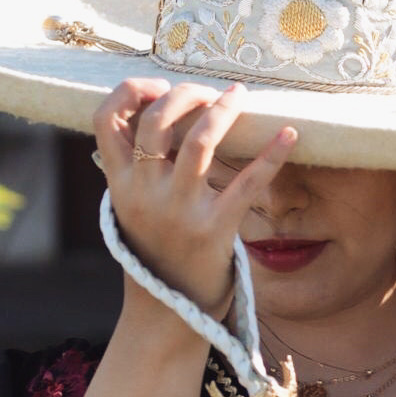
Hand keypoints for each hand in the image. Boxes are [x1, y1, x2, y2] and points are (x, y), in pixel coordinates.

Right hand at [93, 79, 293, 315]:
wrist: (167, 310)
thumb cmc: (157, 247)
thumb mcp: (131, 205)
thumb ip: (135, 165)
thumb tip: (155, 110)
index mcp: (119, 183)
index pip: (105, 119)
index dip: (131, 91)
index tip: (159, 86)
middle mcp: (144, 193)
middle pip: (156, 120)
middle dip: (184, 93)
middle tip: (208, 92)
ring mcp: (178, 211)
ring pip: (198, 142)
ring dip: (221, 110)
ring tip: (238, 95)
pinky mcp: (214, 229)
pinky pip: (247, 184)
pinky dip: (272, 155)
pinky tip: (290, 134)